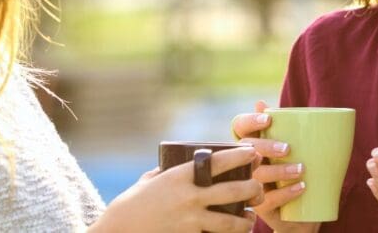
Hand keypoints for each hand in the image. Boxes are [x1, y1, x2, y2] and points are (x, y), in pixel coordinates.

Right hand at [91, 145, 262, 232]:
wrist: (118, 232)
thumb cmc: (132, 204)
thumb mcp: (150, 181)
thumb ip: (168, 172)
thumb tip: (183, 164)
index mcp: (181, 176)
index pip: (219, 162)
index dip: (240, 156)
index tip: (253, 153)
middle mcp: (190, 197)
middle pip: (234, 191)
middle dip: (253, 188)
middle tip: (259, 188)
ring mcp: (191, 221)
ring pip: (231, 222)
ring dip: (246, 220)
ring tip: (250, 218)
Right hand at [231, 100, 319, 232]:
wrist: (300, 212)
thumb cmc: (292, 171)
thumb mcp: (292, 147)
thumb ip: (285, 127)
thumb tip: (264, 101)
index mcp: (251, 143)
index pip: (240, 126)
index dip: (250, 121)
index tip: (268, 119)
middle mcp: (244, 163)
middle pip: (246, 150)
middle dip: (266, 146)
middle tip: (287, 148)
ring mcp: (248, 185)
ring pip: (256, 175)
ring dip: (279, 171)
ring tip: (301, 169)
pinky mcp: (258, 206)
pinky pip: (267, 200)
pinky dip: (286, 192)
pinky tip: (301, 187)